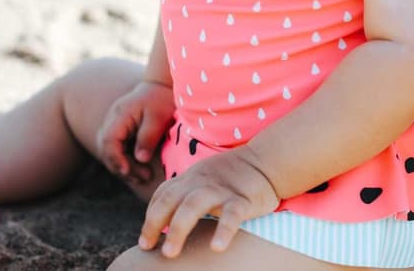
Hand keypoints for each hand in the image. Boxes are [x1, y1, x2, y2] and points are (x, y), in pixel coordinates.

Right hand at [96, 80, 174, 184]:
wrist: (161, 87)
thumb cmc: (161, 100)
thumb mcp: (158, 117)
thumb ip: (148, 136)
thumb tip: (141, 159)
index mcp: (119, 115)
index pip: (108, 140)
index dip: (115, 158)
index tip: (127, 171)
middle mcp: (112, 121)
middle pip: (106, 150)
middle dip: (122, 167)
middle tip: (143, 178)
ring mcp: (114, 126)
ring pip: (111, 152)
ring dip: (124, 167)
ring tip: (144, 178)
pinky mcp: (120, 132)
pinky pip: (118, 150)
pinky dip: (127, 162)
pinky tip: (141, 172)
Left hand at [137, 146, 279, 257]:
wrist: (268, 160)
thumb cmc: (233, 175)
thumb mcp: (204, 178)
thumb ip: (185, 193)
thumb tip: (164, 220)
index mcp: (191, 178)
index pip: (163, 195)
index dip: (150, 217)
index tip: (145, 242)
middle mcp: (201, 182)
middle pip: (170, 200)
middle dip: (154, 223)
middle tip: (147, 247)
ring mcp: (221, 190)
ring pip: (193, 206)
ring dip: (178, 228)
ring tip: (171, 253)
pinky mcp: (243, 200)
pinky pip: (232, 216)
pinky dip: (223, 230)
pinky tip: (216, 247)